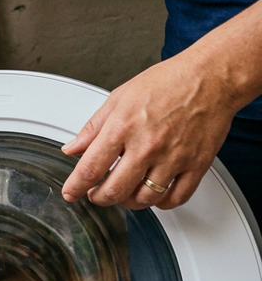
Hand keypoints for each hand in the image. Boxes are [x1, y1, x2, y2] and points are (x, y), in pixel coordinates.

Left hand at [61, 51, 237, 209]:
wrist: (210, 77)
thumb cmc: (166, 83)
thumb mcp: (118, 99)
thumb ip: (92, 128)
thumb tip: (72, 149)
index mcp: (123, 127)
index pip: (90, 168)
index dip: (76, 186)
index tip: (70, 193)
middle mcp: (147, 145)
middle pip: (115, 190)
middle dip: (99, 198)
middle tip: (96, 194)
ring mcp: (173, 157)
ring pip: (145, 199)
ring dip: (129, 202)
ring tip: (124, 192)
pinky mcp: (197, 165)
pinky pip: (176, 198)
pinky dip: (161, 203)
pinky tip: (154, 194)